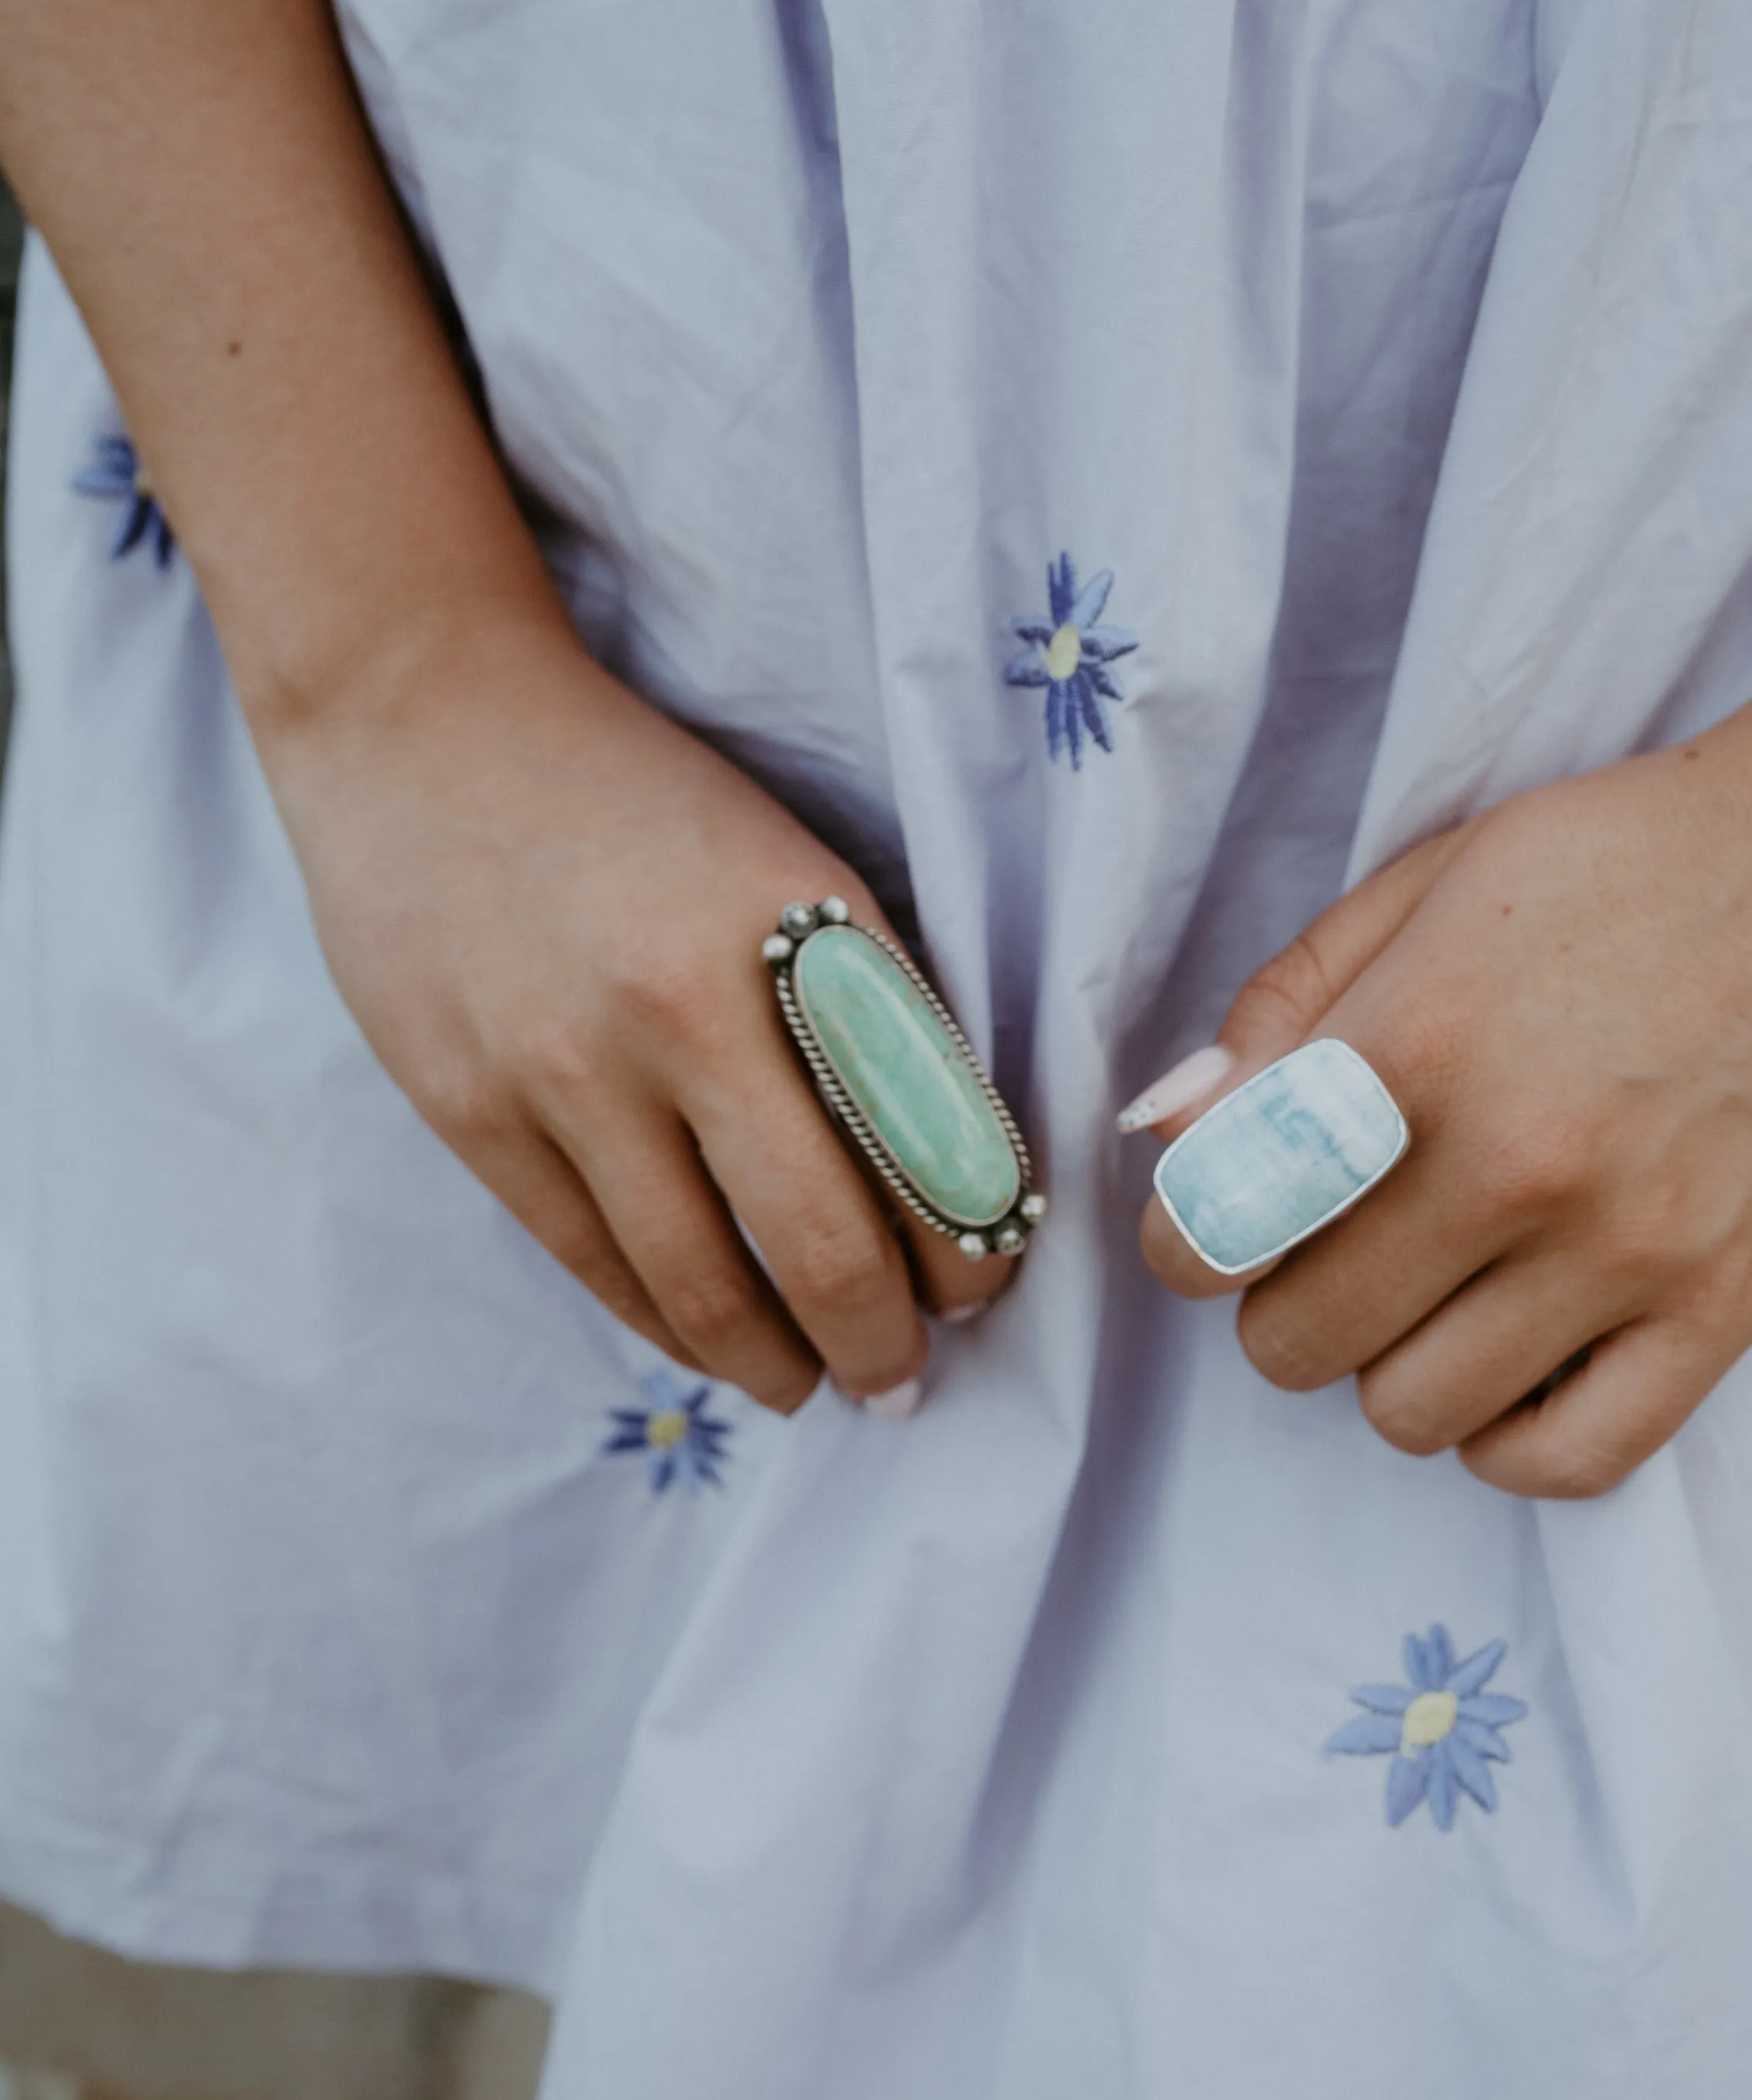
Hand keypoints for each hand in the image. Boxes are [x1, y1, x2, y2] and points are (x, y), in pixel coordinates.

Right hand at [266, 621, 1010, 1413]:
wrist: (420, 715)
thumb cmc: (634, 793)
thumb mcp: (785, 863)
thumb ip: (861, 999)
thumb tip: (948, 1168)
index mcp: (794, 932)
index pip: (923, 1137)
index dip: (971, 1242)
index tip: (983, 1282)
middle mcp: (682, 1010)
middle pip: (820, 1239)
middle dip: (885, 1337)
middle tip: (909, 1376)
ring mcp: (562, 1071)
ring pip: (699, 1283)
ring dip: (779, 1362)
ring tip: (818, 1384)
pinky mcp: (469, 1109)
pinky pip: (594, 1263)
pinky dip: (667, 1324)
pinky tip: (711, 1343)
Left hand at [1138, 578, 1751, 1496]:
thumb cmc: (1637, 852)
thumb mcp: (1435, 878)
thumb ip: (1285, 1007)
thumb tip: (1165, 1131)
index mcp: (1420, 1038)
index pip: (1215, 1223)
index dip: (1184, 1236)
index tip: (1211, 1220)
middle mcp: (1518, 1159)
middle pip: (1297, 1340)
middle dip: (1282, 1300)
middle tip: (1332, 1241)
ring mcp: (1631, 1249)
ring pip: (1410, 1415)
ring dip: (1389, 1364)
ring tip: (1432, 1285)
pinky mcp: (1730, 1306)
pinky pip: (1567, 1461)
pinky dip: (1508, 1433)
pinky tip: (1510, 1356)